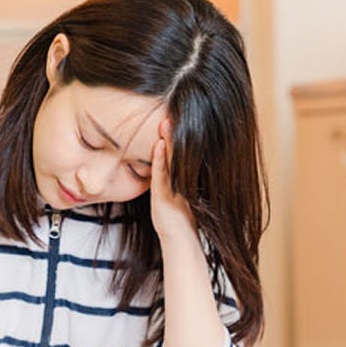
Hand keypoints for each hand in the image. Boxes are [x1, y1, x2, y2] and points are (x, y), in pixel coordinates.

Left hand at [150, 117, 198, 246]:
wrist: (179, 238)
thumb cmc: (175, 214)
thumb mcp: (173, 189)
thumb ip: (169, 172)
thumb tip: (165, 152)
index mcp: (185, 175)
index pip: (182, 149)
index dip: (179, 131)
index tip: (176, 111)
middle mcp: (184, 177)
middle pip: (180, 149)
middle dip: (176, 129)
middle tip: (173, 108)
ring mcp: (177, 185)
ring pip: (174, 158)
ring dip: (170, 139)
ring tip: (166, 121)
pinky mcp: (168, 194)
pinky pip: (165, 173)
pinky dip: (162, 159)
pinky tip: (159, 144)